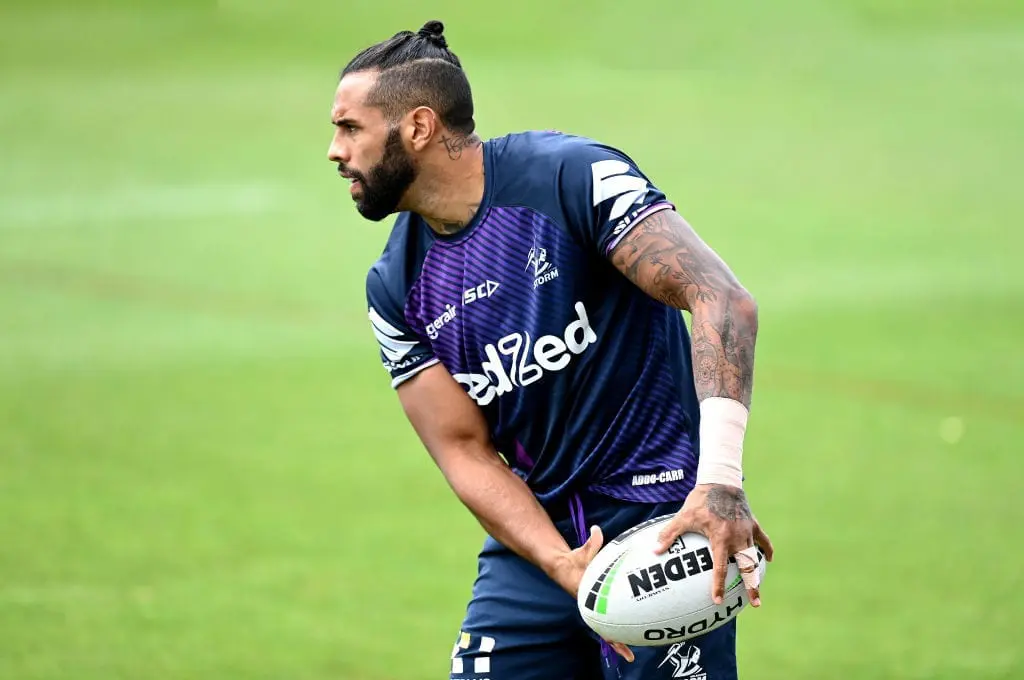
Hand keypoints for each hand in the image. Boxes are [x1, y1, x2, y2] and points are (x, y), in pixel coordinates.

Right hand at [547, 525, 634, 662]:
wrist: (562, 567)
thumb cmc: (574, 560)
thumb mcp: (582, 552)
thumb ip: (592, 543)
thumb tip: (597, 530)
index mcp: (588, 597)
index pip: (600, 617)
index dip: (609, 630)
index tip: (618, 642)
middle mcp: (591, 607)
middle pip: (605, 629)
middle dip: (616, 643)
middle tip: (629, 656)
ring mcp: (594, 608)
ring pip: (607, 628)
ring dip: (618, 640)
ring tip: (630, 653)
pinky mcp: (598, 605)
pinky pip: (609, 619)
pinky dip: (617, 628)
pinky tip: (628, 633)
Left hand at [654, 484, 773, 606]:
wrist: (720, 480)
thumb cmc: (700, 499)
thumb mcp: (683, 516)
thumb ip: (669, 534)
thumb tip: (655, 550)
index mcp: (720, 538)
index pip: (720, 567)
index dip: (718, 585)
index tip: (717, 600)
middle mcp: (736, 537)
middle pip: (747, 567)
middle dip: (751, 586)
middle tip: (755, 603)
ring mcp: (746, 530)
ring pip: (755, 556)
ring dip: (758, 571)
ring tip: (760, 586)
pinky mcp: (752, 523)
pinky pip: (763, 539)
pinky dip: (766, 548)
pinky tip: (769, 559)